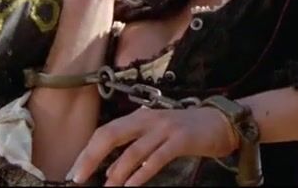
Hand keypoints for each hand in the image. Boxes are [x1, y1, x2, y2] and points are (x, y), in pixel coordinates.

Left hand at [68, 107, 238, 185]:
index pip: (105, 131)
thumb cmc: (188, 131)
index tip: (75, 170)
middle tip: (78, 177)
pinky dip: (141, 173)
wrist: (222, 121)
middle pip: (111, 135)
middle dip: (91, 157)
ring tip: (107, 187)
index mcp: (140, 117)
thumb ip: (135, 148)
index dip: (87, 151)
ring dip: (116, 171)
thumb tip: (110, 169)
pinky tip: (131, 185)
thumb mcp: (157, 135)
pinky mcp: (181, 140)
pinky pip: (156, 158)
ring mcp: (165, 129)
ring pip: (133, 150)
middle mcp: (149, 119)